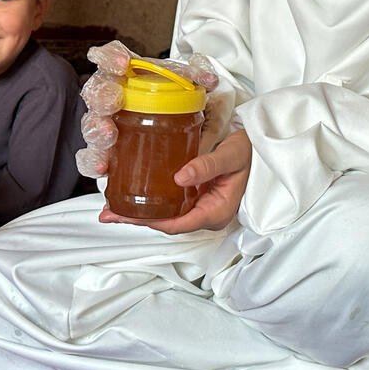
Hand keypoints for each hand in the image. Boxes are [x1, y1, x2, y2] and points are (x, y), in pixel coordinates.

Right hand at [76, 40, 220, 177]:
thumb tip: (208, 79)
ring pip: (92, 124)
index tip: (122, 63)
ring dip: (98, 130)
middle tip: (113, 101)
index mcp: (125, 74)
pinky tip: (104, 166)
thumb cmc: (167, 97)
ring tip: (109, 135)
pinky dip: (96, 162)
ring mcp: (105, 123)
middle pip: (97, 92)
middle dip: (102, 96)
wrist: (168, 122)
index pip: (111, 57)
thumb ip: (195, 77)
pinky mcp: (105, 151)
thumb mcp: (185, 83)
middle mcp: (109, 96)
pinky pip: (93, 157)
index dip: (111, 56)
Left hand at [99, 129, 250, 233]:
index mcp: (216, 211)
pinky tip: (133, 197)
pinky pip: (171, 204)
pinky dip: (151, 202)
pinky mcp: (196, 197)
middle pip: (168, 223)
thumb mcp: (231, 156)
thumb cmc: (250, 151)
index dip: (153, 221)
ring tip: (112, 208)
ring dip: (140, 213)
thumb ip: (207, 166)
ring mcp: (201, 207)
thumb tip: (180, 177)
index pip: (179, 223)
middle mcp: (206, 214)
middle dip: (138, 220)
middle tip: (108, 214)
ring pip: (166, 215)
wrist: (260, 146)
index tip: (131, 216)